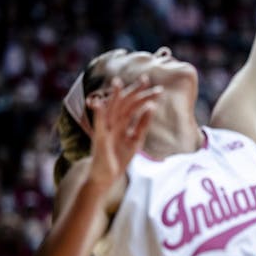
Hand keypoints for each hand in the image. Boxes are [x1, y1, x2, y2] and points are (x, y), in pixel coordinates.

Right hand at [86, 76, 161, 192]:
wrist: (106, 176)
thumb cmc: (119, 157)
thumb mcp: (135, 139)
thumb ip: (142, 124)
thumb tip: (151, 107)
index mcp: (121, 122)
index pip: (132, 104)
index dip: (142, 94)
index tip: (156, 87)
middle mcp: (112, 123)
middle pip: (123, 103)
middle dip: (134, 91)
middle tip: (146, 78)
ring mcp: (105, 130)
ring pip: (110, 110)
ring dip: (113, 96)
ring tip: (117, 82)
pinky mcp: (99, 140)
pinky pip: (98, 125)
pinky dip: (98, 113)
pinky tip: (99, 103)